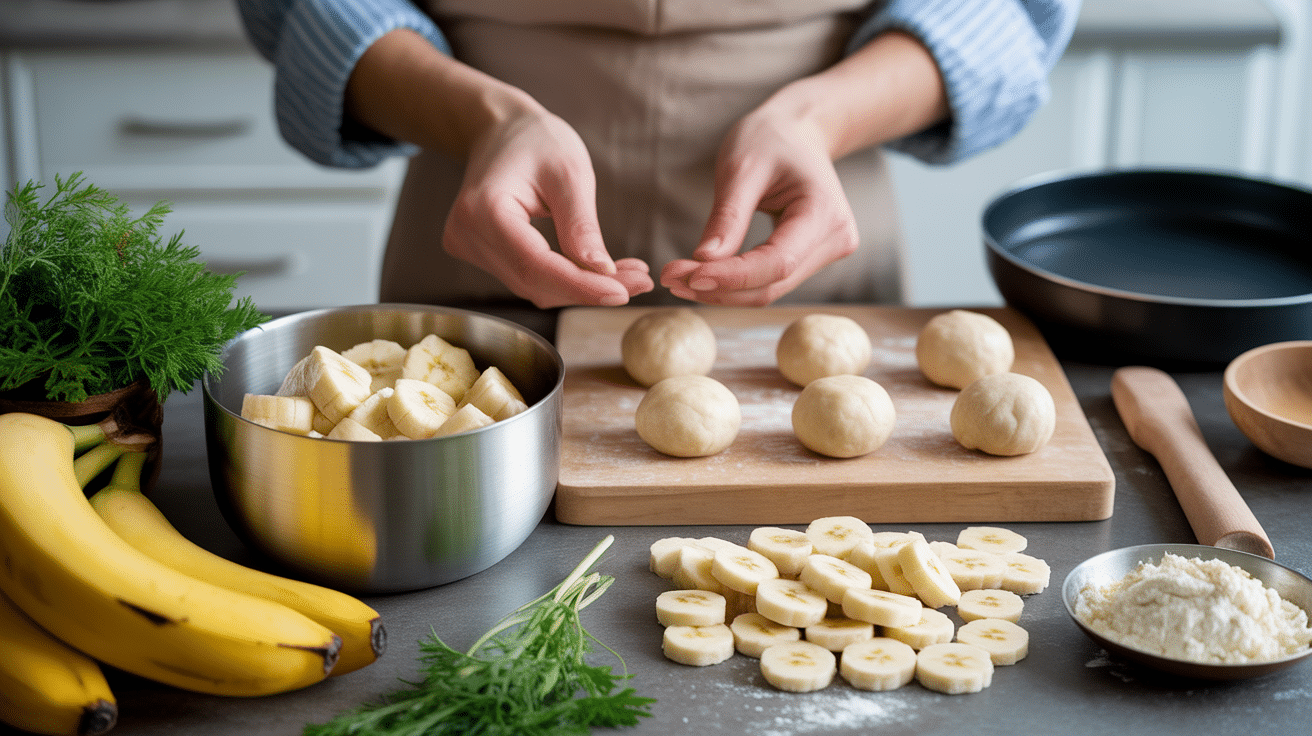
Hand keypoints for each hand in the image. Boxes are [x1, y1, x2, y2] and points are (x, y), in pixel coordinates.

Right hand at [345, 30, 650, 307]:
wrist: (502, 129)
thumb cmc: (537, 141)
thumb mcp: (570, 173)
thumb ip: (581, 225)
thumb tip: (603, 273)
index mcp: (483, 209)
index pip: (535, 265)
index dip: (580, 286)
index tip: (625, 292)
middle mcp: (465, 234)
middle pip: (534, 282)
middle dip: (588, 289)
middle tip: (640, 281)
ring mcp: (466, 246)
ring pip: (532, 286)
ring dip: (580, 287)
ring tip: (627, 274)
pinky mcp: (478, 253)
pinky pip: (527, 277)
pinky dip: (564, 279)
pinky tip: (597, 271)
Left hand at [660, 106, 858, 305]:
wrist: (798, 132)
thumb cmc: (771, 139)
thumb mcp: (742, 167)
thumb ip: (727, 216)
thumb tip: (702, 262)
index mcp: (825, 213)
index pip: (777, 262)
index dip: (731, 277)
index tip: (687, 277)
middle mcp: (836, 240)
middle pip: (772, 283)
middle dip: (719, 286)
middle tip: (670, 277)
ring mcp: (827, 252)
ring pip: (769, 288)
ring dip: (722, 289)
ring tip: (678, 278)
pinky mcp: (812, 259)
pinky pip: (770, 280)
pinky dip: (735, 282)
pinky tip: (701, 275)